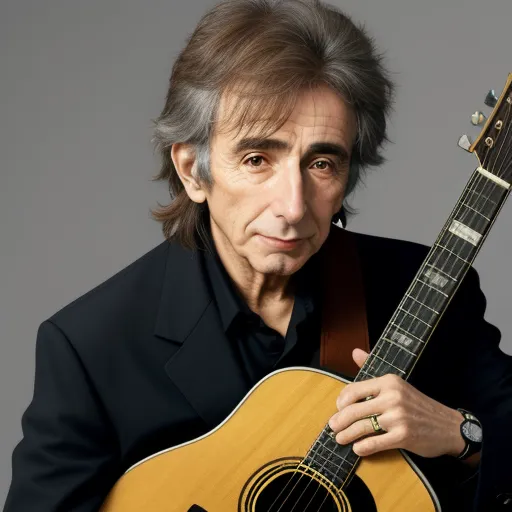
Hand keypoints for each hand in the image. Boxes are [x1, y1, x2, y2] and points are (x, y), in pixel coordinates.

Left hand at [327, 348, 465, 457]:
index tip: (338, 408)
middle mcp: (392, 397)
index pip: (354, 390)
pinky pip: (375, 443)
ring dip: (346, 435)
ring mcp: (398, 417)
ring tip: (340, 438)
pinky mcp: (403, 436)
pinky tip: (357, 448)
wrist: (448, 426)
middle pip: (354, 410)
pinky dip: (362, 447)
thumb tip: (354, 352)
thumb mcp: (397, 383)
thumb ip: (372, 367)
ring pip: (362, 427)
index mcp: (389, 382)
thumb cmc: (418, 405)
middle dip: (339, 420)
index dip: (341, 401)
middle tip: (332, 426)